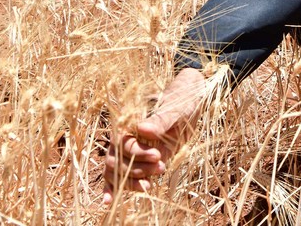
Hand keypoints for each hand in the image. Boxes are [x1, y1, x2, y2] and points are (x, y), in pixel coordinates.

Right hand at [103, 67, 205, 203]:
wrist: (191, 100)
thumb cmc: (182, 100)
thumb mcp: (175, 108)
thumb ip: (160, 119)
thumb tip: (142, 128)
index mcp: (131, 121)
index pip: (123, 143)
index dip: (138, 153)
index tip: (158, 155)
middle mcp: (127, 136)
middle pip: (117, 160)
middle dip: (136, 169)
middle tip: (160, 168)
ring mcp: (133, 150)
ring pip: (117, 170)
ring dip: (130, 182)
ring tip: (150, 185)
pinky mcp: (141, 160)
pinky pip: (122, 175)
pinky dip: (114, 187)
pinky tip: (109, 201)